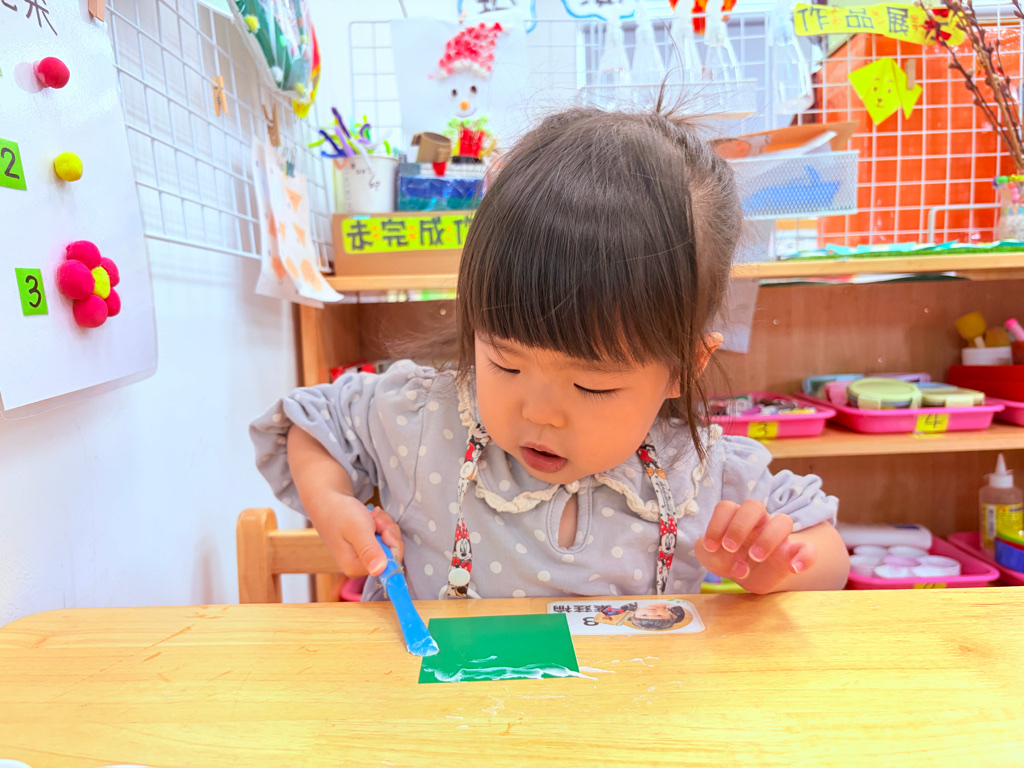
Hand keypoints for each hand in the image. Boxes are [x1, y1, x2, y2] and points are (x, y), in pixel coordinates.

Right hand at [306, 491, 403, 577]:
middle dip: (387, 531)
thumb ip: (369, 550)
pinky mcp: (364, 548)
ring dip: (384, 525)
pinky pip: (383, 538)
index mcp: (354, 567)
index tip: (382, 529)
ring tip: (370, 516)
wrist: (327, 500)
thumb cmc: (340, 513)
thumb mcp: (358, 529)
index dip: (392, 544)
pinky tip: (370, 517)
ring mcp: (362, 557)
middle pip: (391, 553)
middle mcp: (358, 566)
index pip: (389, 565)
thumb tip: (379, 571)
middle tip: (375, 519)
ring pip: (389, 543)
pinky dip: (381, 524)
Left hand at [695, 500, 816, 594]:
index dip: (717, 524)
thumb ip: (713, 556)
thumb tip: (737, 564)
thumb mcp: (713, 560)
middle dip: (739, 526)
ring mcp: (778, 536)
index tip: (711, 546)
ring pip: (783, 520)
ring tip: (755, 557)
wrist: (749, 577)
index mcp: (735, 518)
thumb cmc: (728, 559)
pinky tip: (794, 569)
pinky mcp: (794, 554)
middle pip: (754, 506)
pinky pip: (809, 549)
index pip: (727, 507)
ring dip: (768, 538)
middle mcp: (758, 522)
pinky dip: (805, 557)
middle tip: (730, 547)